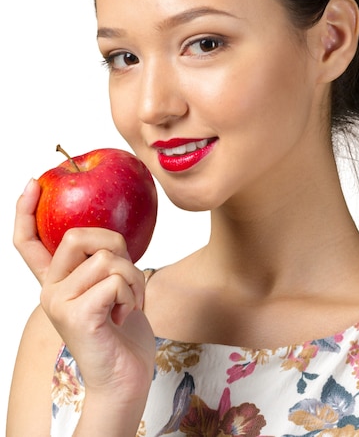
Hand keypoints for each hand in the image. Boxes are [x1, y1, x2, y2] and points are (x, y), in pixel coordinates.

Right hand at [13, 179, 155, 402]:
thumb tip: (113, 233)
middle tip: (127, 274)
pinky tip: (125, 315)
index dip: (25, 211)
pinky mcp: (76, 316)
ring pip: (105, 258)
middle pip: (75, 235)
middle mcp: (50, 291)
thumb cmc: (123, 328)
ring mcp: (59, 304)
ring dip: (133, 277)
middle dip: (114, 244)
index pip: (28, 242)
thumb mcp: (113, 284)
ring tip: (130, 301)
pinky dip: (132, 293)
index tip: (33, 183)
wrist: (126, 375)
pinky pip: (114, 280)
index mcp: (57, 281)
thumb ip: (105, 260)